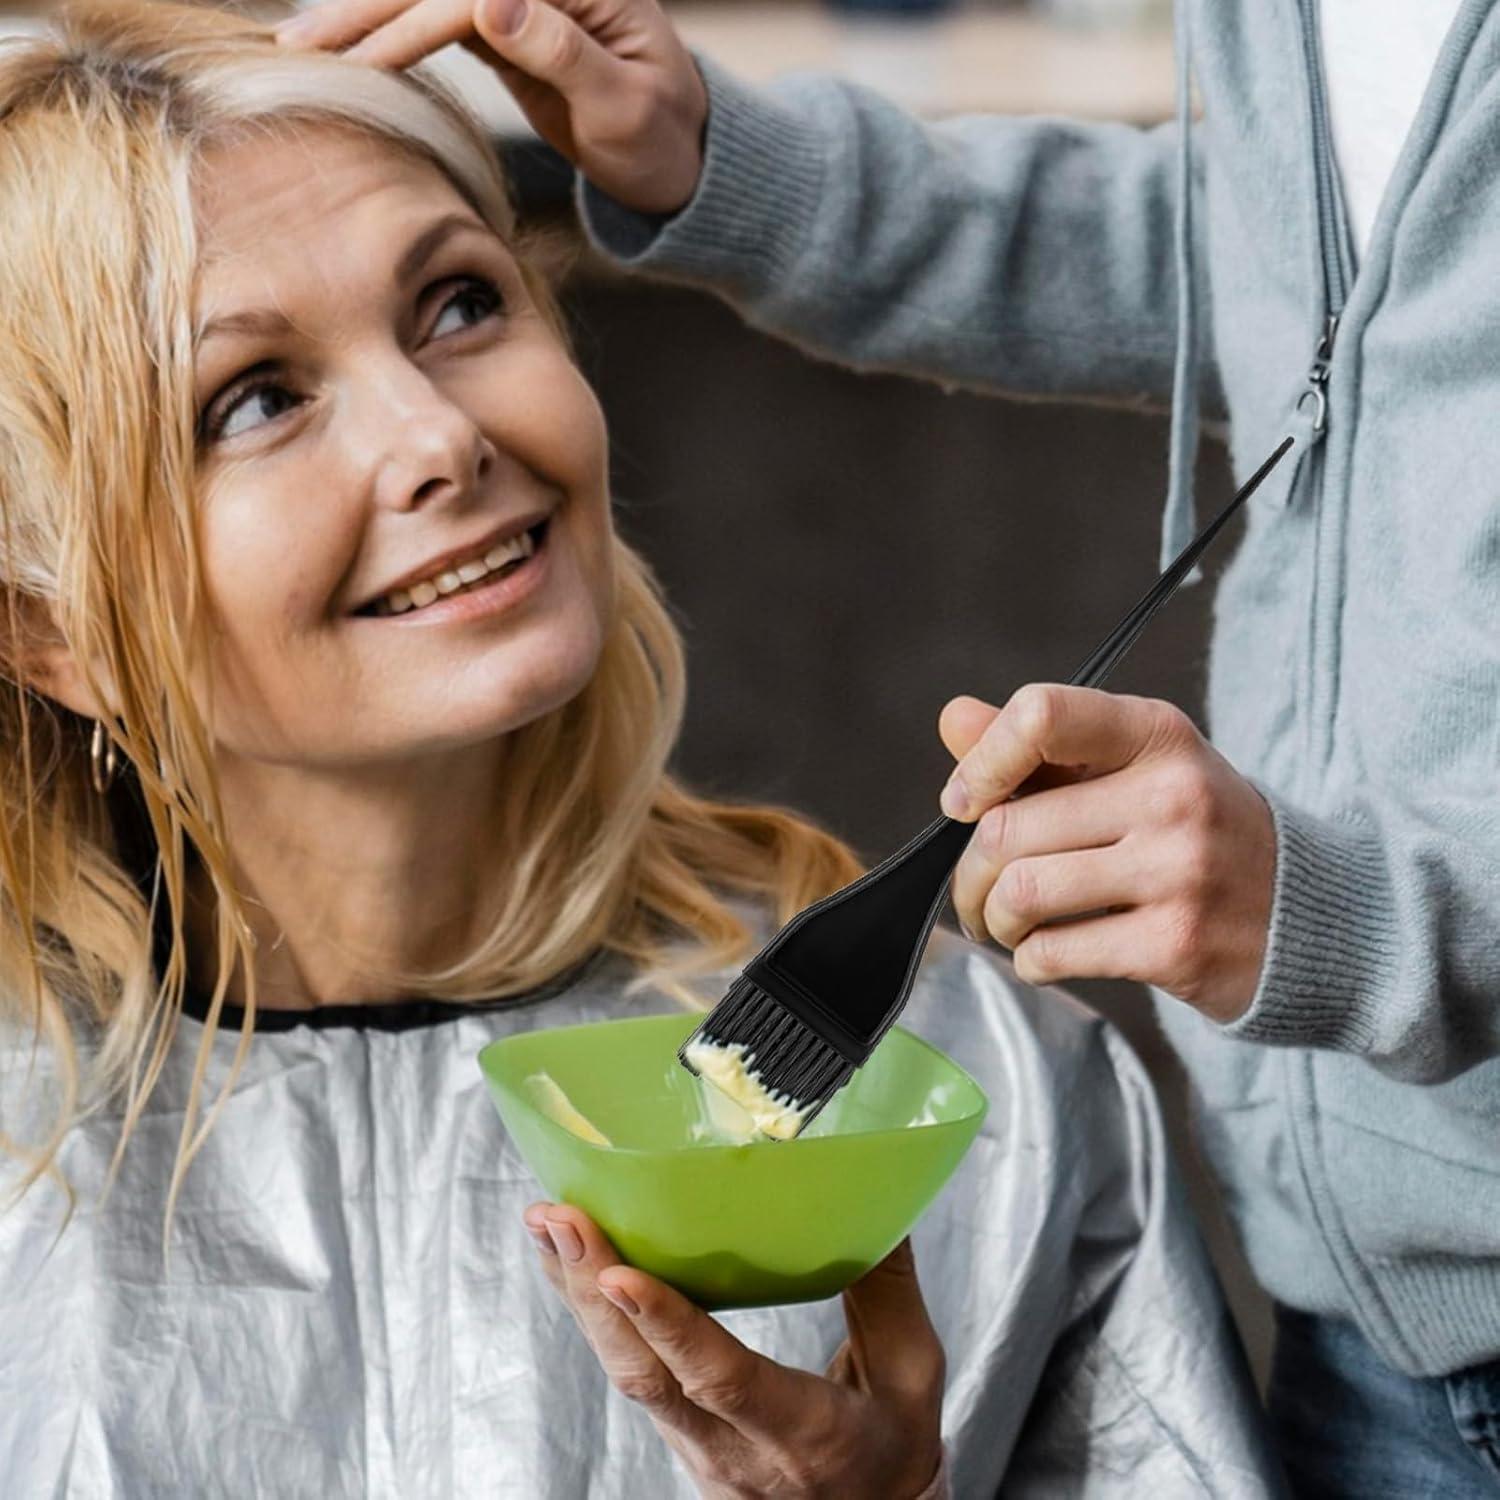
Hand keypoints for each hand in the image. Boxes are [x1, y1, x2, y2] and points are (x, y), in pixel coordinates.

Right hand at [276, 0, 707, 213]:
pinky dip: (388, 33)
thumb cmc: (662, 137)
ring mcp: (517, 0)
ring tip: (299, 47)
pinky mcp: (502, 28)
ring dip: (362, 19)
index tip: (359, 65)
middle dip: (364, 11)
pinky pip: (434, 20)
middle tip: (296, 47)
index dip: (410, 23)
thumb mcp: (623, 105)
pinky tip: (342, 50)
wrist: (679, 156)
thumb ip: (563, 51)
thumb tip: (494, 0)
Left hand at [521, 1202, 945, 1497]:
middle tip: (559, 1217)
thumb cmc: (895, 1445)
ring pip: (625, 1374)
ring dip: (579, 1296)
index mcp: (804, 1433)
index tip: (620, 1273)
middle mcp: (736, 1451)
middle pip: (646, 1374)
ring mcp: (699, 1452)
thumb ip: (889, 1290)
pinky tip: (572, 1263)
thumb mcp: (912, 1374)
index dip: (668, 1325)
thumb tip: (878, 1201)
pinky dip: (595, 1315)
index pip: (722, 1381)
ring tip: (547, 1223)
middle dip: (593, 1291)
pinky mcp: (681, 1440)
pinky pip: (629, 1374)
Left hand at [938, 684, 1275, 1022]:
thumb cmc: (1195, 832)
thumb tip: (953, 720)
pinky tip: (1045, 952)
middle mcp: (1172, 794)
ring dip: (993, 917)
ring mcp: (1178, 872)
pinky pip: (1052, 952)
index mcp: (1156, 734)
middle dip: (970, 868)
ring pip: (1021, 893)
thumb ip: (1042, 746)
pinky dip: (1028, 959)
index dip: (981, 762)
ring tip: (1006, 922)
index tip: (964, 801)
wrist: (1311, 916)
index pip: (1041, 715)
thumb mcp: (1136, 768)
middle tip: (977, 889)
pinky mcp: (1175, 945)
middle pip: (1009, 826)